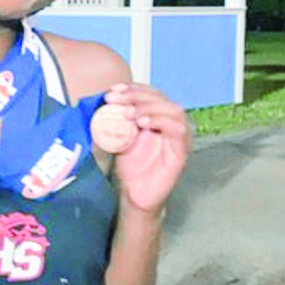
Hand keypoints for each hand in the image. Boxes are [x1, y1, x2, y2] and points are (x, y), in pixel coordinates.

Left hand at [101, 83, 191, 213]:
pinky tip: (143, 123)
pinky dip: (161, 121)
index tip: (113, 90)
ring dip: (149, 107)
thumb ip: (115, 119)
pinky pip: (178, 130)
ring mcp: (179, 136)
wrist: (135, 195)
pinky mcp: (182, 151)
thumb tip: (102, 100)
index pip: (150, 93)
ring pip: (172, 110)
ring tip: (129, 113)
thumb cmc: (130, 167)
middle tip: (115, 100)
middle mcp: (171, 123)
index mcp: (158, 116)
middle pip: (160, 98)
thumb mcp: (119, 137)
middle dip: (136, 96)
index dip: (133, 88)